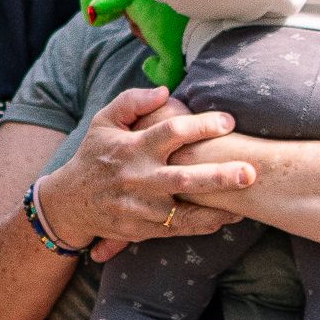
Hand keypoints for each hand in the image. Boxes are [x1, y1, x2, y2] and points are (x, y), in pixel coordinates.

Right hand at [37, 85, 256, 254]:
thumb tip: (165, 91)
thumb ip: (132, 101)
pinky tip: (227, 217)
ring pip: (185, 211)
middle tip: (250, 172)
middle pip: (184, 178)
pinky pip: (178, 229)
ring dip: (217, 208)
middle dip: (219, 176)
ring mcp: (140, 207)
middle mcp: (138, 179)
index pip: (171, 133)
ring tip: (246, 204)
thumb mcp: (104, 122)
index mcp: (132, 148)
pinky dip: (203, 225)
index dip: (201, 125)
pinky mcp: (142, 229)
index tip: (228, 121)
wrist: (69, 202)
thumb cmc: (94, 156)